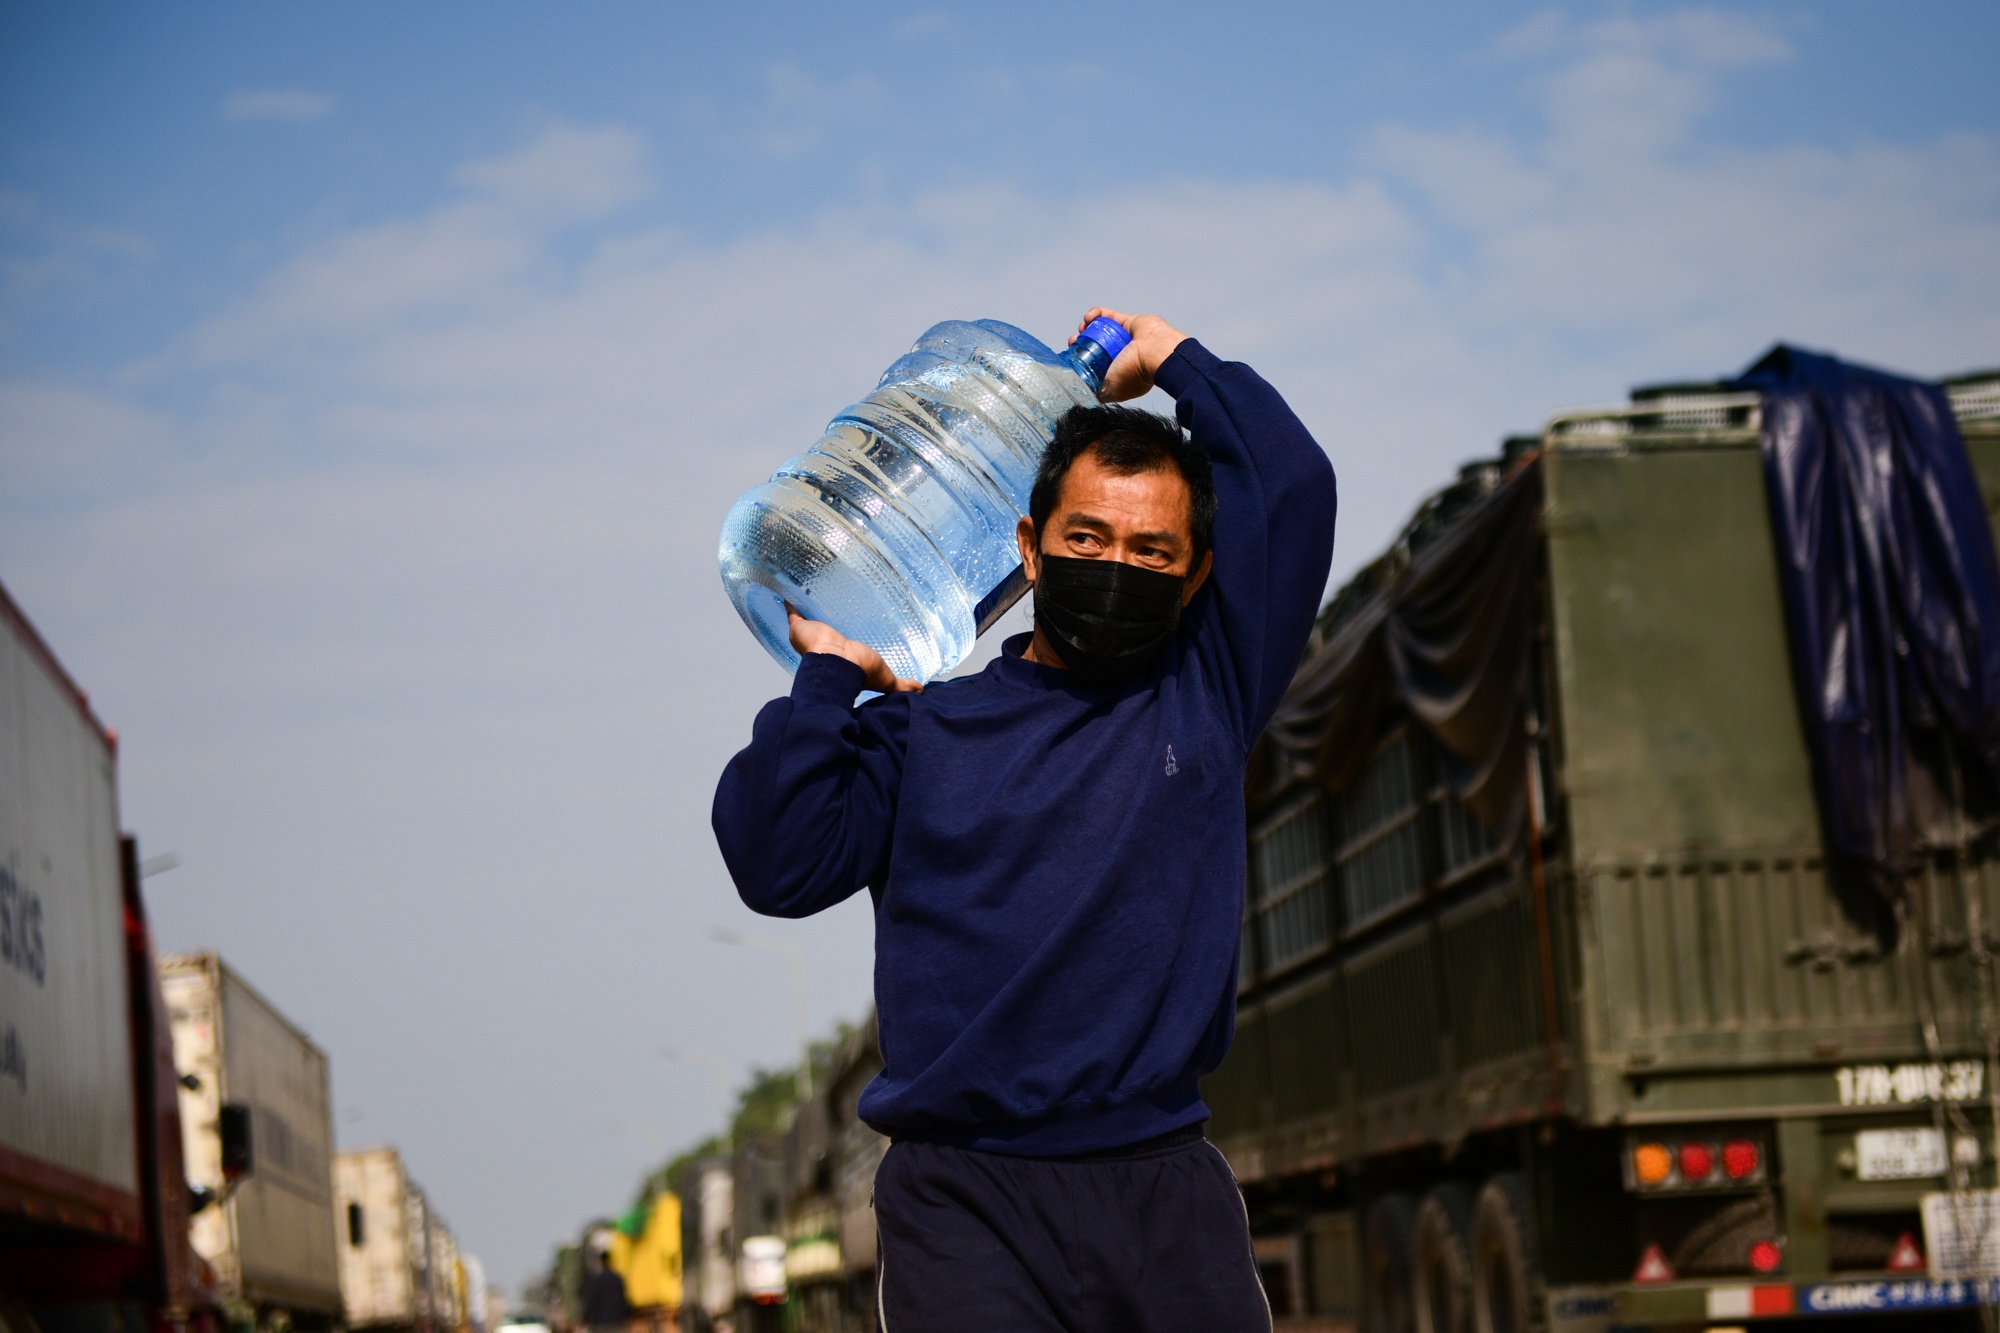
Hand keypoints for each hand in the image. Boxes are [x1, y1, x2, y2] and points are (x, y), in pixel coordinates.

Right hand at [787, 605, 921, 693]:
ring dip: (812, 613)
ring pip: (810, 623)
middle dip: (826, 629)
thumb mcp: (885, 678)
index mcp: (840, 661)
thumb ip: (901, 685)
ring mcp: (812, 635)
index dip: (844, 647)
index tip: (850, 639)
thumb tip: (920, 690)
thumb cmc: (858, 671)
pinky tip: (791, 592)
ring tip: (816, 598)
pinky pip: (793, 611)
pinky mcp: (801, 625)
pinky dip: (791, 603)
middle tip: (834, 613)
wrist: (835, 662)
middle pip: (825, 636)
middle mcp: (823, 650)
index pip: (842, 652)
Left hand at [1070, 308, 1188, 402]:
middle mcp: (1122, 355)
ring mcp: (1124, 338)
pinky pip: (1108, 315)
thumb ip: (1098, 394)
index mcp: (1119, 372)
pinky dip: (1096, 314)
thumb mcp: (1110, 390)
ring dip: (1087, 327)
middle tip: (1075, 341)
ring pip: (1100, 330)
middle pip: (1095, 345)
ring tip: (1082, 328)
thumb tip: (1084, 396)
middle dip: (1082, 342)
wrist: (1154, 352)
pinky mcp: (1127, 321)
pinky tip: (1089, 318)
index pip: (1096, 364)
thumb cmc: (1135, 373)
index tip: (1073, 356)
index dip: (1082, 359)